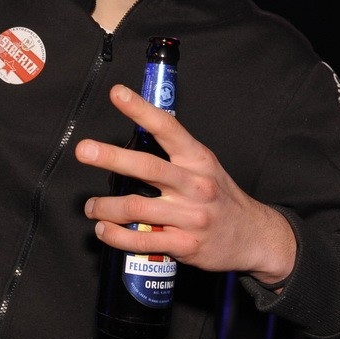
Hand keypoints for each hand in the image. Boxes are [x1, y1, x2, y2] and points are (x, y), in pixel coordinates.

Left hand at [75, 84, 296, 287]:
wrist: (254, 237)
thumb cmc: (221, 198)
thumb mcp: (205, 166)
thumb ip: (175, 153)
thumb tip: (138, 131)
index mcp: (198, 159)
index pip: (167, 128)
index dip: (141, 109)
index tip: (117, 93)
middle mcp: (195, 185)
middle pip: (147, 167)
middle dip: (111, 157)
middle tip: (85, 150)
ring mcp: (190, 216)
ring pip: (136, 207)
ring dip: (105, 207)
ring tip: (92, 206)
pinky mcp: (185, 245)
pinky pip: (142, 240)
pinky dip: (115, 235)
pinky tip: (104, 230)